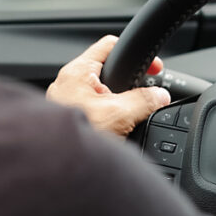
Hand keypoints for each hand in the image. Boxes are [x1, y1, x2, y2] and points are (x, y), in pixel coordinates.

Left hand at [46, 35, 171, 136]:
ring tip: (128, 119)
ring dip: (116, 105)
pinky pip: (92, 113)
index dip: (134, 52)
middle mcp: (67, 85)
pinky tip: (114, 133)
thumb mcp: (119, 114)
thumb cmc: (72, 139)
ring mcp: (64, 104)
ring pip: (98, 96)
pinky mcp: (67, 123)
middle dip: (127, 84)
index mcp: (77, 73)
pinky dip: (105, 119)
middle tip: (144, 97)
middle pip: (105, 72)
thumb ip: (144, 101)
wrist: (55, 170)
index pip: (109, 46)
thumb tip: (159, 95)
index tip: (154, 67)